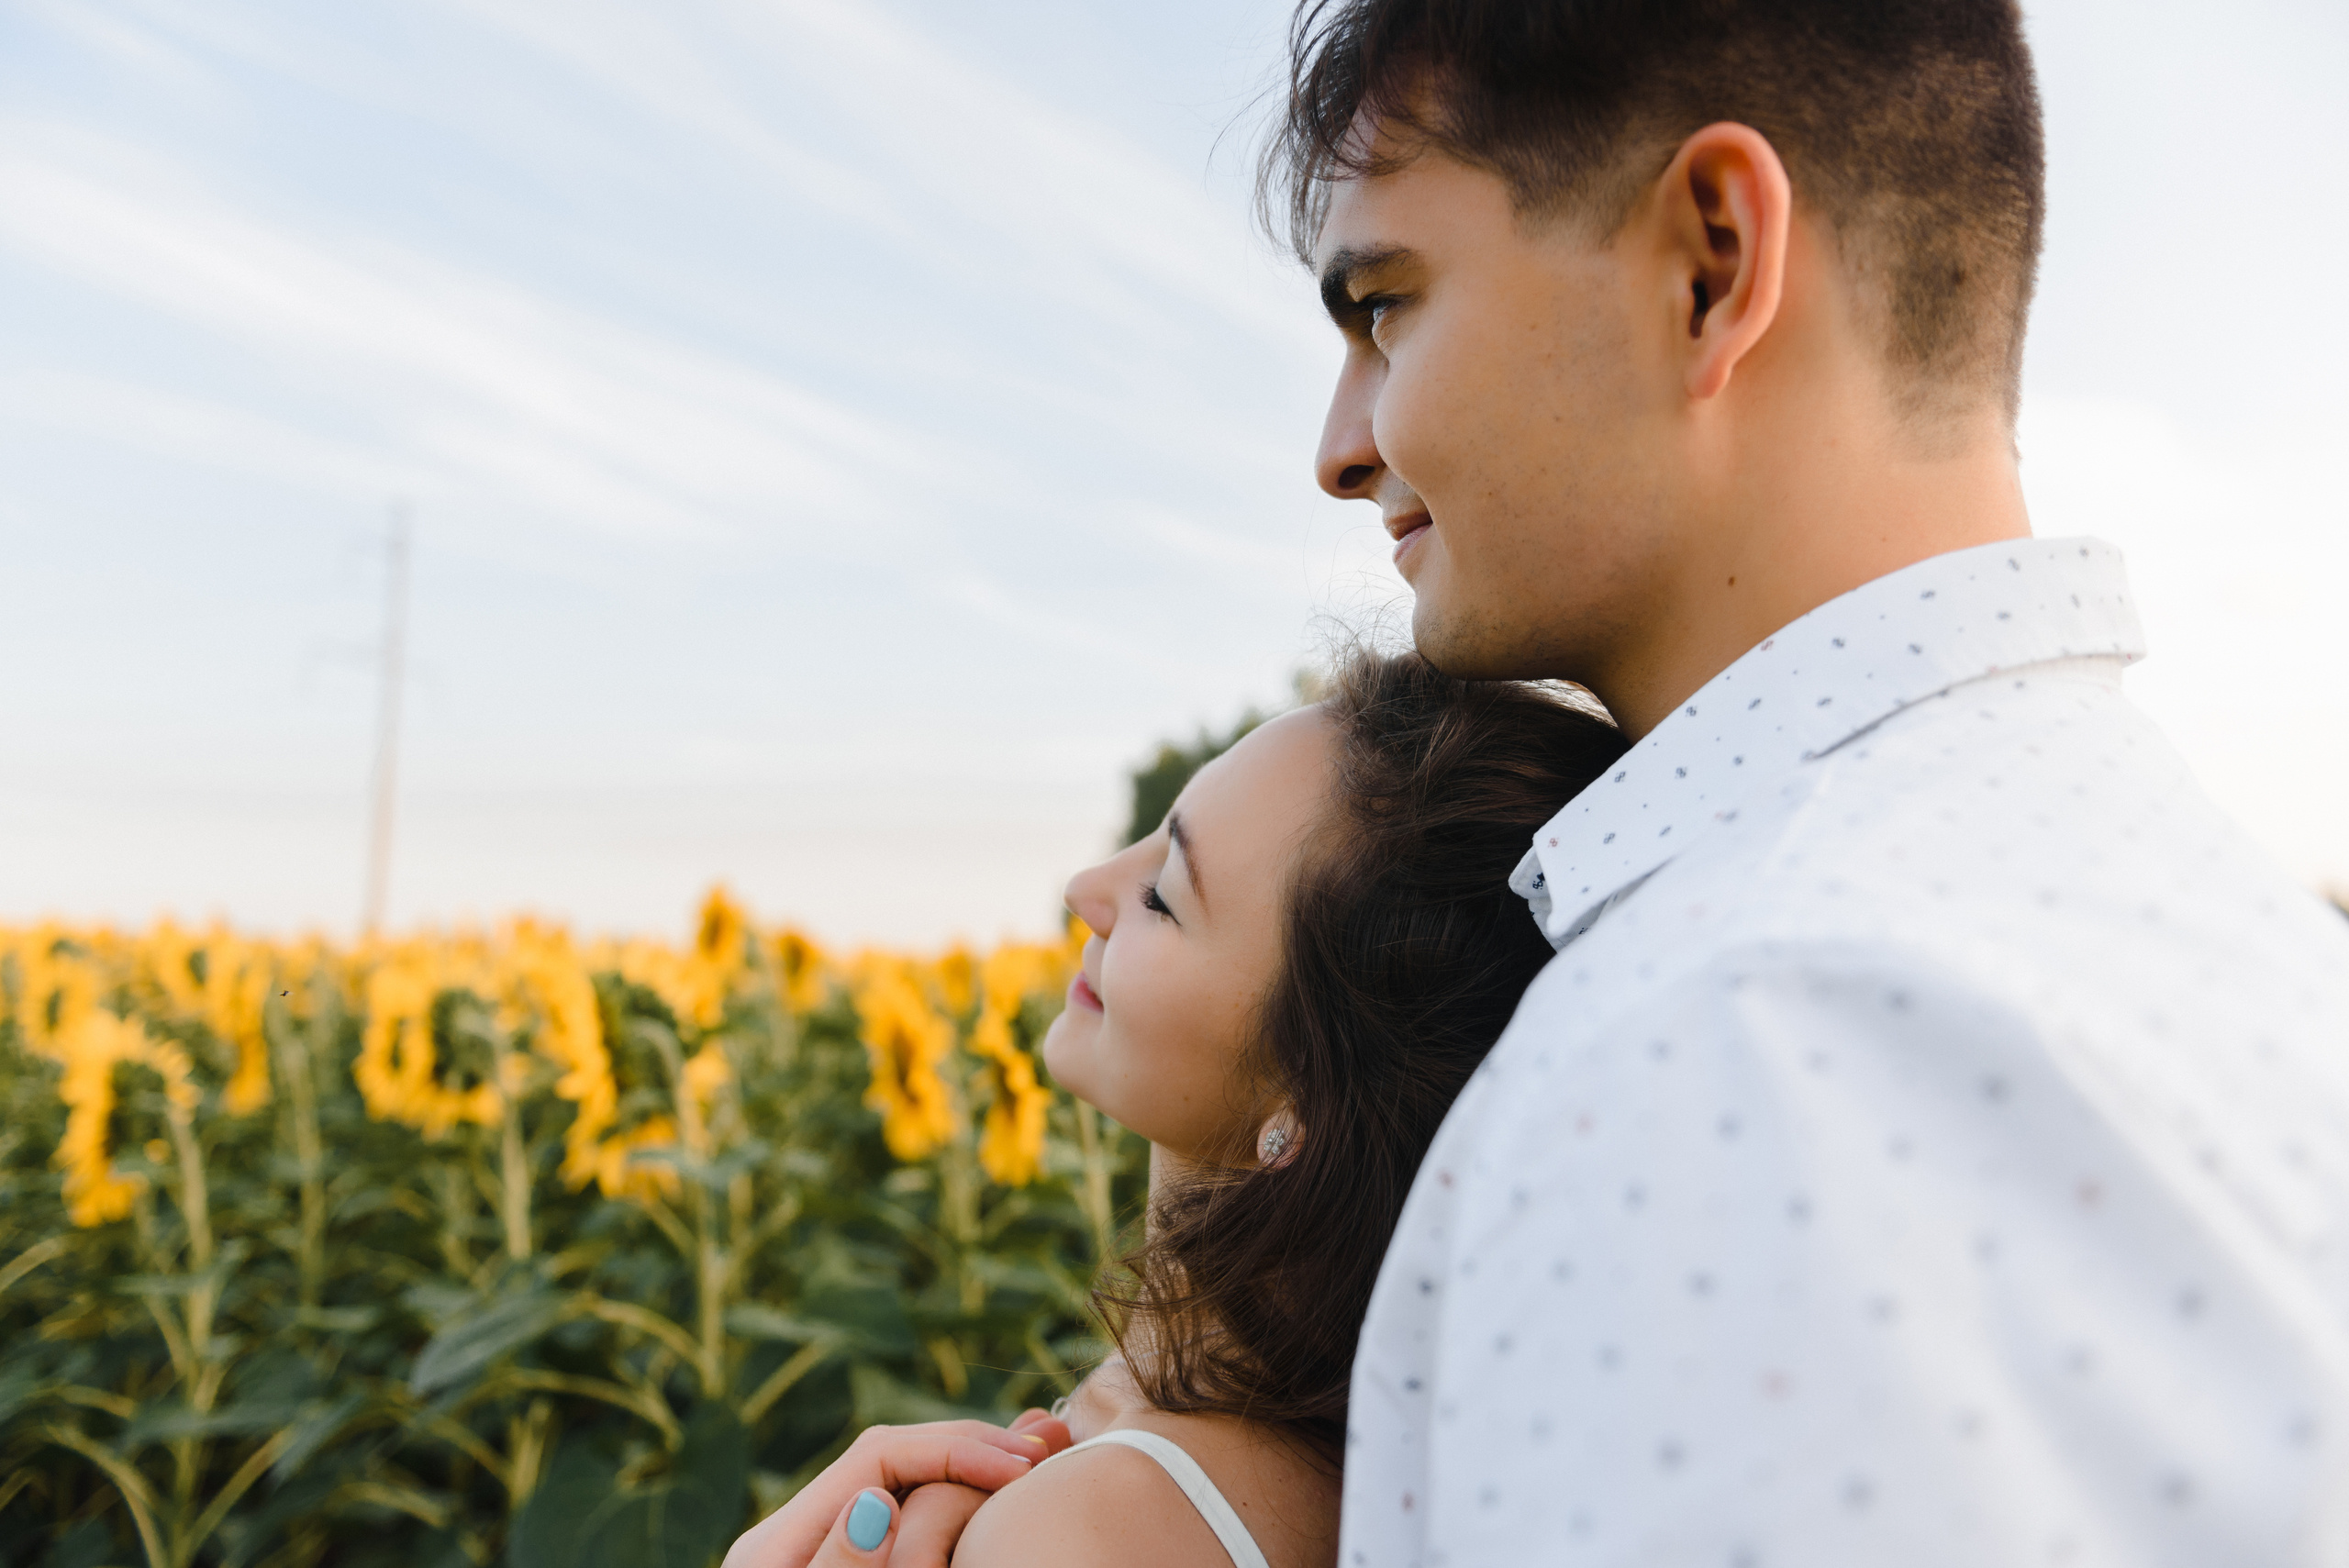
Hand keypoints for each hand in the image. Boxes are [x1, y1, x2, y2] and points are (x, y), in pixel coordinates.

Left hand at [723, 1411, 1072, 1567]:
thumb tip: (874, 1499)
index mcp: (776, 1544)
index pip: (879, 1455)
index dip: (956, 1448)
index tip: (1022, 1467)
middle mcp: (797, 1536)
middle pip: (895, 1457)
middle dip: (973, 1446)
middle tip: (1050, 1448)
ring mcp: (823, 1553)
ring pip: (904, 1486)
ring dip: (971, 1467)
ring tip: (1038, 1459)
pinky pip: (906, 1520)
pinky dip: (955, 1503)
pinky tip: (999, 1501)